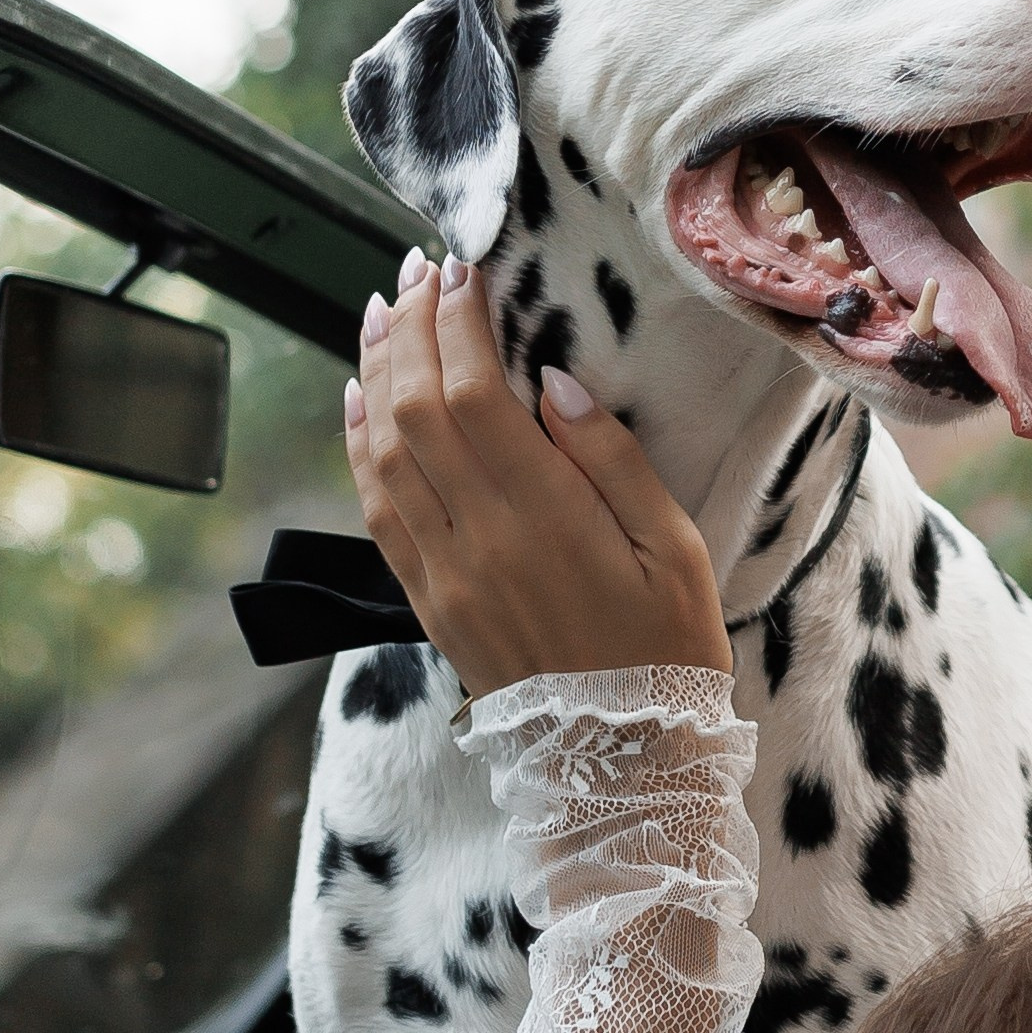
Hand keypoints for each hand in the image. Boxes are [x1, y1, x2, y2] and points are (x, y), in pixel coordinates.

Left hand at [345, 252, 729, 697]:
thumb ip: (611, 460)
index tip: (460, 267)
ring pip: (384, 450)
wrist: (620, 765)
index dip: (459, 321)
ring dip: (376, 370)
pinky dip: (358, 442)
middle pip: (418, 408)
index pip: (477, 393)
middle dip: (413, 327)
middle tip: (419, 268)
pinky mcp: (426, 600)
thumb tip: (553, 381)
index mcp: (545, 519)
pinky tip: (361, 396)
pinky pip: (374, 507)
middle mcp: (477, 540)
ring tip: (382, 308)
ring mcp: (442, 573)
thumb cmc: (665, 651)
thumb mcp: (673, 549)